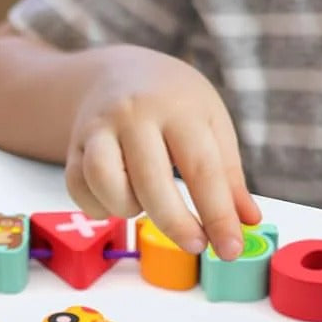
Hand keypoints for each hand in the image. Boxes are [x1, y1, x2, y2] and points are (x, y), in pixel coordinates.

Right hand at [65, 46, 260, 259]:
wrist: (119, 72)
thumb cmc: (176, 104)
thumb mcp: (212, 125)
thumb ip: (229, 176)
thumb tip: (247, 221)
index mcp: (178, 108)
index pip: (202, 169)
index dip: (218, 215)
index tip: (230, 249)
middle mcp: (133, 114)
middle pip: (151, 181)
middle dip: (176, 223)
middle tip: (196, 245)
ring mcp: (98, 128)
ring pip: (105, 183)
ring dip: (129, 209)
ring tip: (148, 204)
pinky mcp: (73, 146)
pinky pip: (79, 189)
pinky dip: (100, 206)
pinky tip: (120, 199)